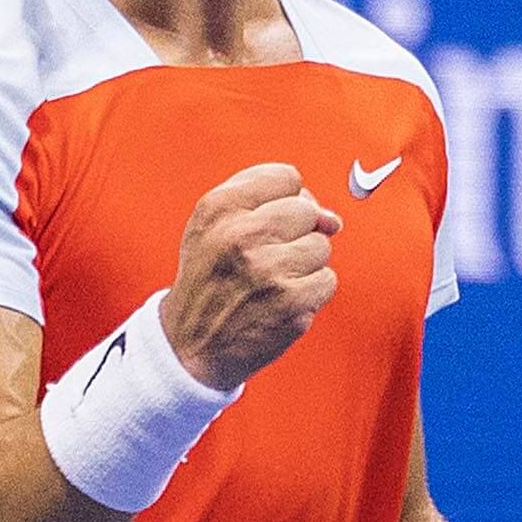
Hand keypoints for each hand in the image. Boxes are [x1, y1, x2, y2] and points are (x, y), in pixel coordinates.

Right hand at [161, 163, 340, 390]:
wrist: (191, 344)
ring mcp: (268, 270)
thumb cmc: (208, 279)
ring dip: (304, 265)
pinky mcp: (291, 302)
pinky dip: (311, 293)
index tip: (270, 221)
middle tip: (267, 256)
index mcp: (220, 208)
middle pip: (307, 210)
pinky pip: (327, 280)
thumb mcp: (213, 225)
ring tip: (272, 280)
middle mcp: (242, 235)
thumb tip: (330, 217)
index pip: (286, 178)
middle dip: (296, 232)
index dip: (286, 199)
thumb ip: (266, 202)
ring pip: (321, 246)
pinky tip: (282, 300)